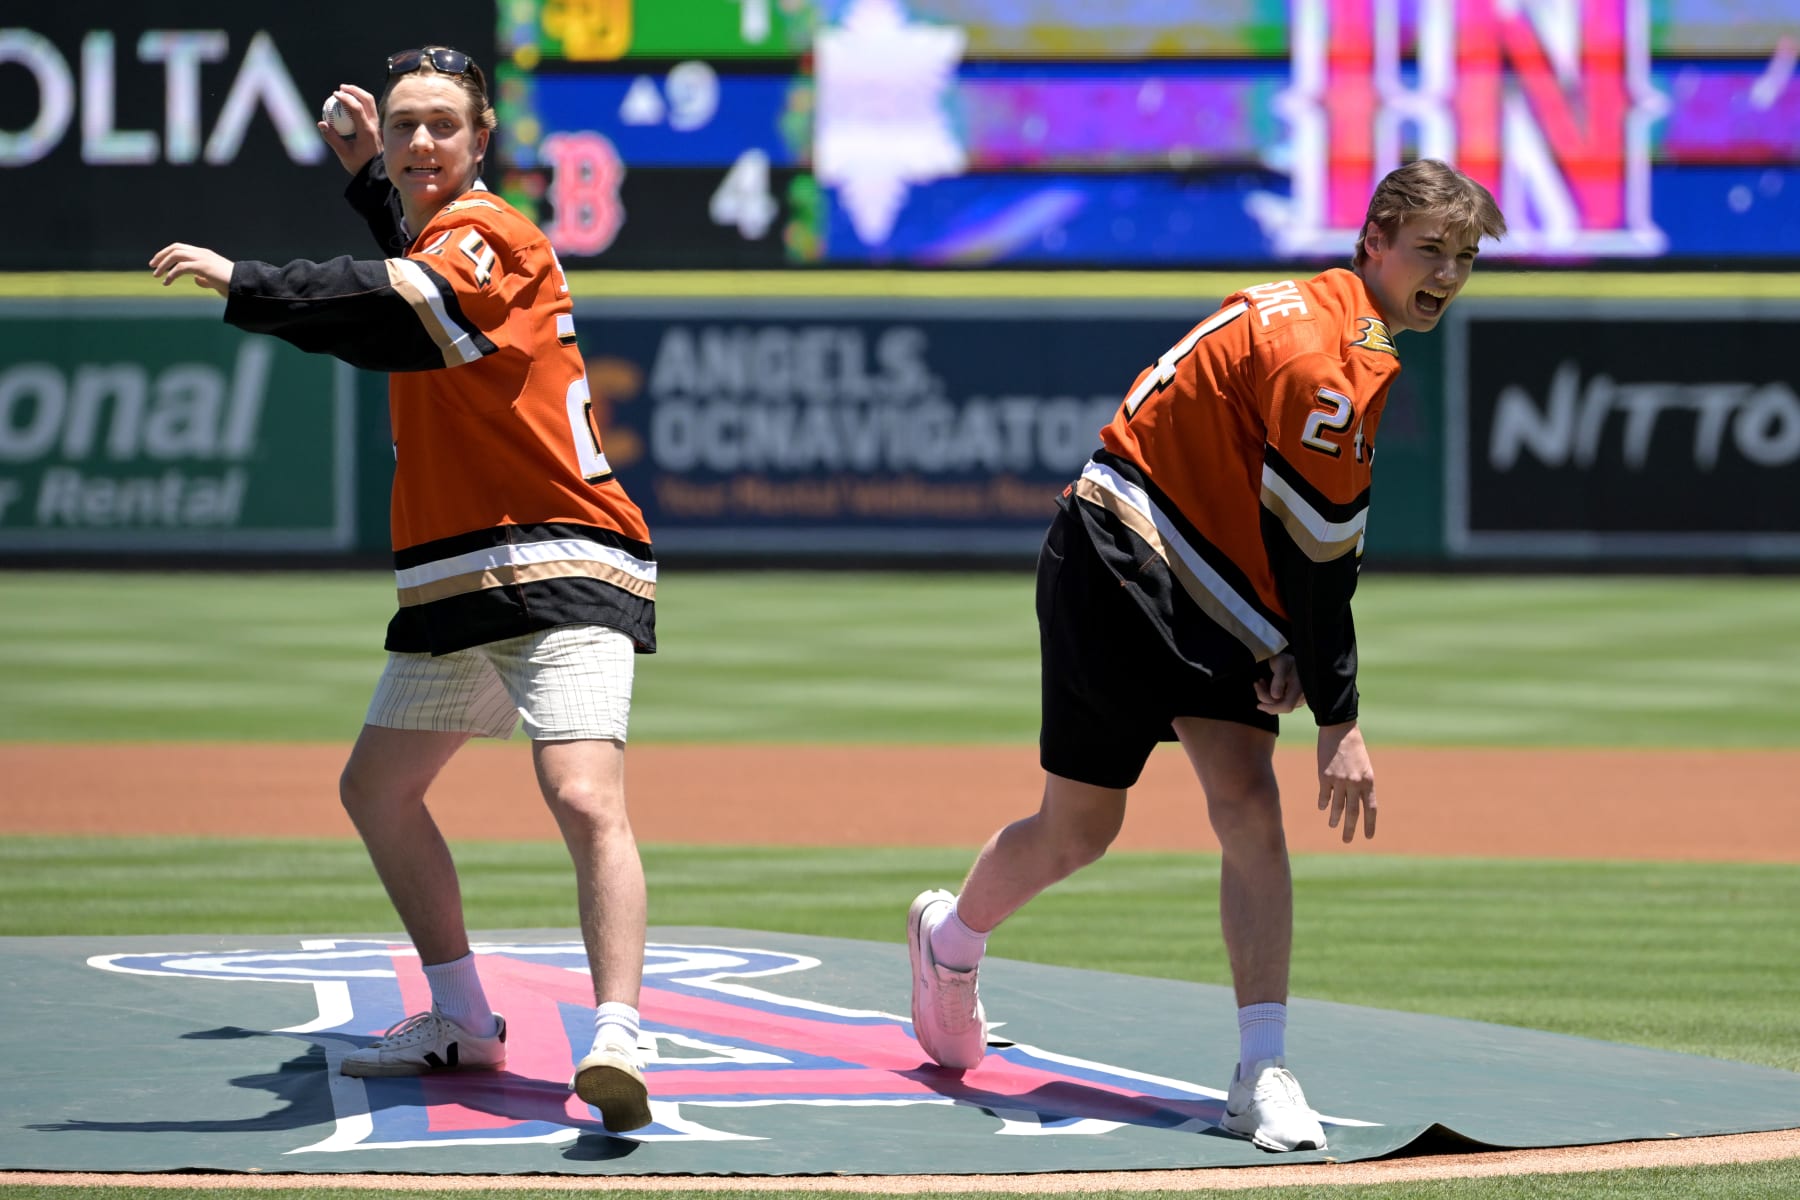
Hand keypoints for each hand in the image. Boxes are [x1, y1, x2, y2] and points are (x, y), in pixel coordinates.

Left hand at [149, 243, 233, 295]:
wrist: (243, 284)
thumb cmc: (231, 284)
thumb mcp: (215, 280)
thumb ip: (205, 279)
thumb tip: (196, 280)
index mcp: (204, 254)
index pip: (181, 248)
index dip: (167, 253)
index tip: (158, 263)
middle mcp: (202, 253)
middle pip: (175, 248)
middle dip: (161, 256)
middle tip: (152, 267)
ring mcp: (202, 258)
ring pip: (176, 255)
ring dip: (163, 265)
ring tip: (157, 275)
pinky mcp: (203, 267)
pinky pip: (181, 267)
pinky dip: (171, 274)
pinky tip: (167, 282)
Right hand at [318, 84, 381, 174]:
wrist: (375, 171)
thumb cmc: (359, 164)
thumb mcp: (343, 153)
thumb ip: (332, 138)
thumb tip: (321, 123)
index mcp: (366, 131)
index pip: (357, 108)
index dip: (345, 98)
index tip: (335, 94)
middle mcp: (374, 125)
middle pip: (367, 100)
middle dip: (354, 90)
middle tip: (341, 88)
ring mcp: (377, 125)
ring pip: (370, 103)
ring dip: (358, 94)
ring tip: (345, 91)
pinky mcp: (377, 126)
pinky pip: (369, 108)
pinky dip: (360, 101)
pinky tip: (350, 103)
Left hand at [1255, 654, 1306, 714]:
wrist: (1291, 659)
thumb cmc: (1286, 660)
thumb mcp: (1281, 665)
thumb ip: (1278, 680)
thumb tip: (1276, 696)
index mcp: (1299, 688)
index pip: (1287, 706)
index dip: (1272, 708)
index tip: (1259, 705)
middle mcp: (1301, 696)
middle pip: (1280, 705)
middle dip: (1265, 696)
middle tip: (1257, 683)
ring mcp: (1298, 698)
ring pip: (1279, 704)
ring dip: (1266, 694)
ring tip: (1261, 681)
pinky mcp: (1294, 698)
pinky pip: (1280, 701)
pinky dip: (1270, 694)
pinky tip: (1266, 684)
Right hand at [1316, 720, 1375, 841]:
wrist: (1339, 729)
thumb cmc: (1354, 747)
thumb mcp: (1364, 766)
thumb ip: (1361, 784)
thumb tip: (1357, 802)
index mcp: (1368, 781)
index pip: (1370, 808)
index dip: (1369, 824)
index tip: (1369, 837)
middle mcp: (1354, 783)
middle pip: (1353, 812)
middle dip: (1350, 829)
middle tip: (1347, 840)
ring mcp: (1339, 780)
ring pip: (1337, 806)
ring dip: (1335, 818)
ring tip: (1333, 826)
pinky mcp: (1324, 776)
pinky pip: (1324, 795)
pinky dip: (1323, 802)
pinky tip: (1322, 807)